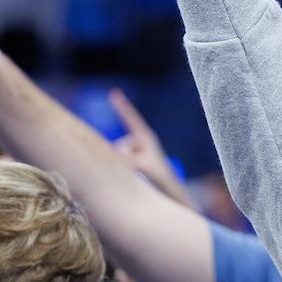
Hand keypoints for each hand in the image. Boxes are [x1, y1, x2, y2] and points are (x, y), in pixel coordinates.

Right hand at [109, 87, 194, 207]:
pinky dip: (122, 167)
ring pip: (118, 154)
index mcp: (145, 137)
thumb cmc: (159, 176)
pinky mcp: (132, 158)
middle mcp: (139, 141)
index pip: (131, 119)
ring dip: (124, 164)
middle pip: (120, 145)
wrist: (167, 188)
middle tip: (138, 167)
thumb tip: (117, 155)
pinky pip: (118, 160)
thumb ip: (129, 159)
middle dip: (122, 156)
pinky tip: (134, 174)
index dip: (122, 106)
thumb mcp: (144, 166)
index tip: (114, 92)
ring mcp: (136, 149)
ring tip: (140, 172)